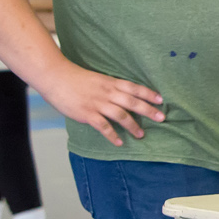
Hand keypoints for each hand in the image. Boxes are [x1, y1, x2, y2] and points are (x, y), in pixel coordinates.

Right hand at [38, 62, 163, 146]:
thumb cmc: (76, 78)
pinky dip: (112, 135)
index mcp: (111, 82)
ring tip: (141, 134)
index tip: (161, 100)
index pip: (134, 88)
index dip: (149, 94)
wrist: (56, 77)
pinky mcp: (87, 114)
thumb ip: (110, 87)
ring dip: (133, 125)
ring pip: (121, 115)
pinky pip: (103, 126)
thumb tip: (123, 96)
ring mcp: (98, 104)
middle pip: (133, 102)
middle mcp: (108, 93)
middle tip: (162, 118)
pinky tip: (119, 142)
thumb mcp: (98, 79)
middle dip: (148, 110)